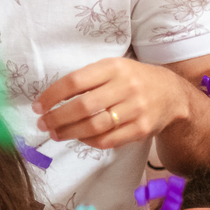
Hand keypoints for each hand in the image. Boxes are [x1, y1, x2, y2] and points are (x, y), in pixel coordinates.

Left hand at [33, 58, 186, 148]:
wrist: (171, 94)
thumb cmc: (131, 80)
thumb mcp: (111, 69)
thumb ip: (85, 80)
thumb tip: (50, 100)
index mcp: (113, 67)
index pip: (74, 82)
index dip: (52, 96)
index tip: (38, 106)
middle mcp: (126, 87)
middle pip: (83, 106)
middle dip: (57, 118)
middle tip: (43, 124)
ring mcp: (136, 109)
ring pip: (95, 126)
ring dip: (69, 133)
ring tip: (55, 134)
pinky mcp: (142, 128)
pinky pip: (109, 140)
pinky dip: (89, 141)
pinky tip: (79, 138)